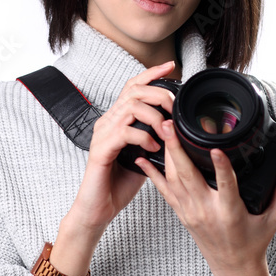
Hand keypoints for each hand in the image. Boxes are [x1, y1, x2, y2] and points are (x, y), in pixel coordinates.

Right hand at [69, 60, 178, 230]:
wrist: (99, 208)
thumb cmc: (119, 183)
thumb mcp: (144, 156)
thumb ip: (155, 138)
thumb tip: (176, 129)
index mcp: (117, 120)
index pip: (132, 87)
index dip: (151, 73)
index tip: (170, 66)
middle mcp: (107, 122)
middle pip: (134, 91)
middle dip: (159, 95)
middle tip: (174, 109)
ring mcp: (103, 134)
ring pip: (131, 107)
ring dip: (155, 117)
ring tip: (166, 132)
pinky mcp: (101, 149)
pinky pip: (125, 131)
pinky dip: (143, 137)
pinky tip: (152, 147)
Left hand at [135, 118, 275, 275]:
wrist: (233, 268)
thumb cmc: (254, 242)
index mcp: (231, 211)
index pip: (226, 185)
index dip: (221, 166)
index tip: (215, 148)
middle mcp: (207, 211)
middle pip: (188, 176)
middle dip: (177, 149)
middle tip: (171, 125)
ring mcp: (191, 212)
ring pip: (173, 179)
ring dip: (166, 154)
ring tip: (162, 129)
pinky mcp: (182, 213)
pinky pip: (163, 190)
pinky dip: (152, 174)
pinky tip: (142, 158)